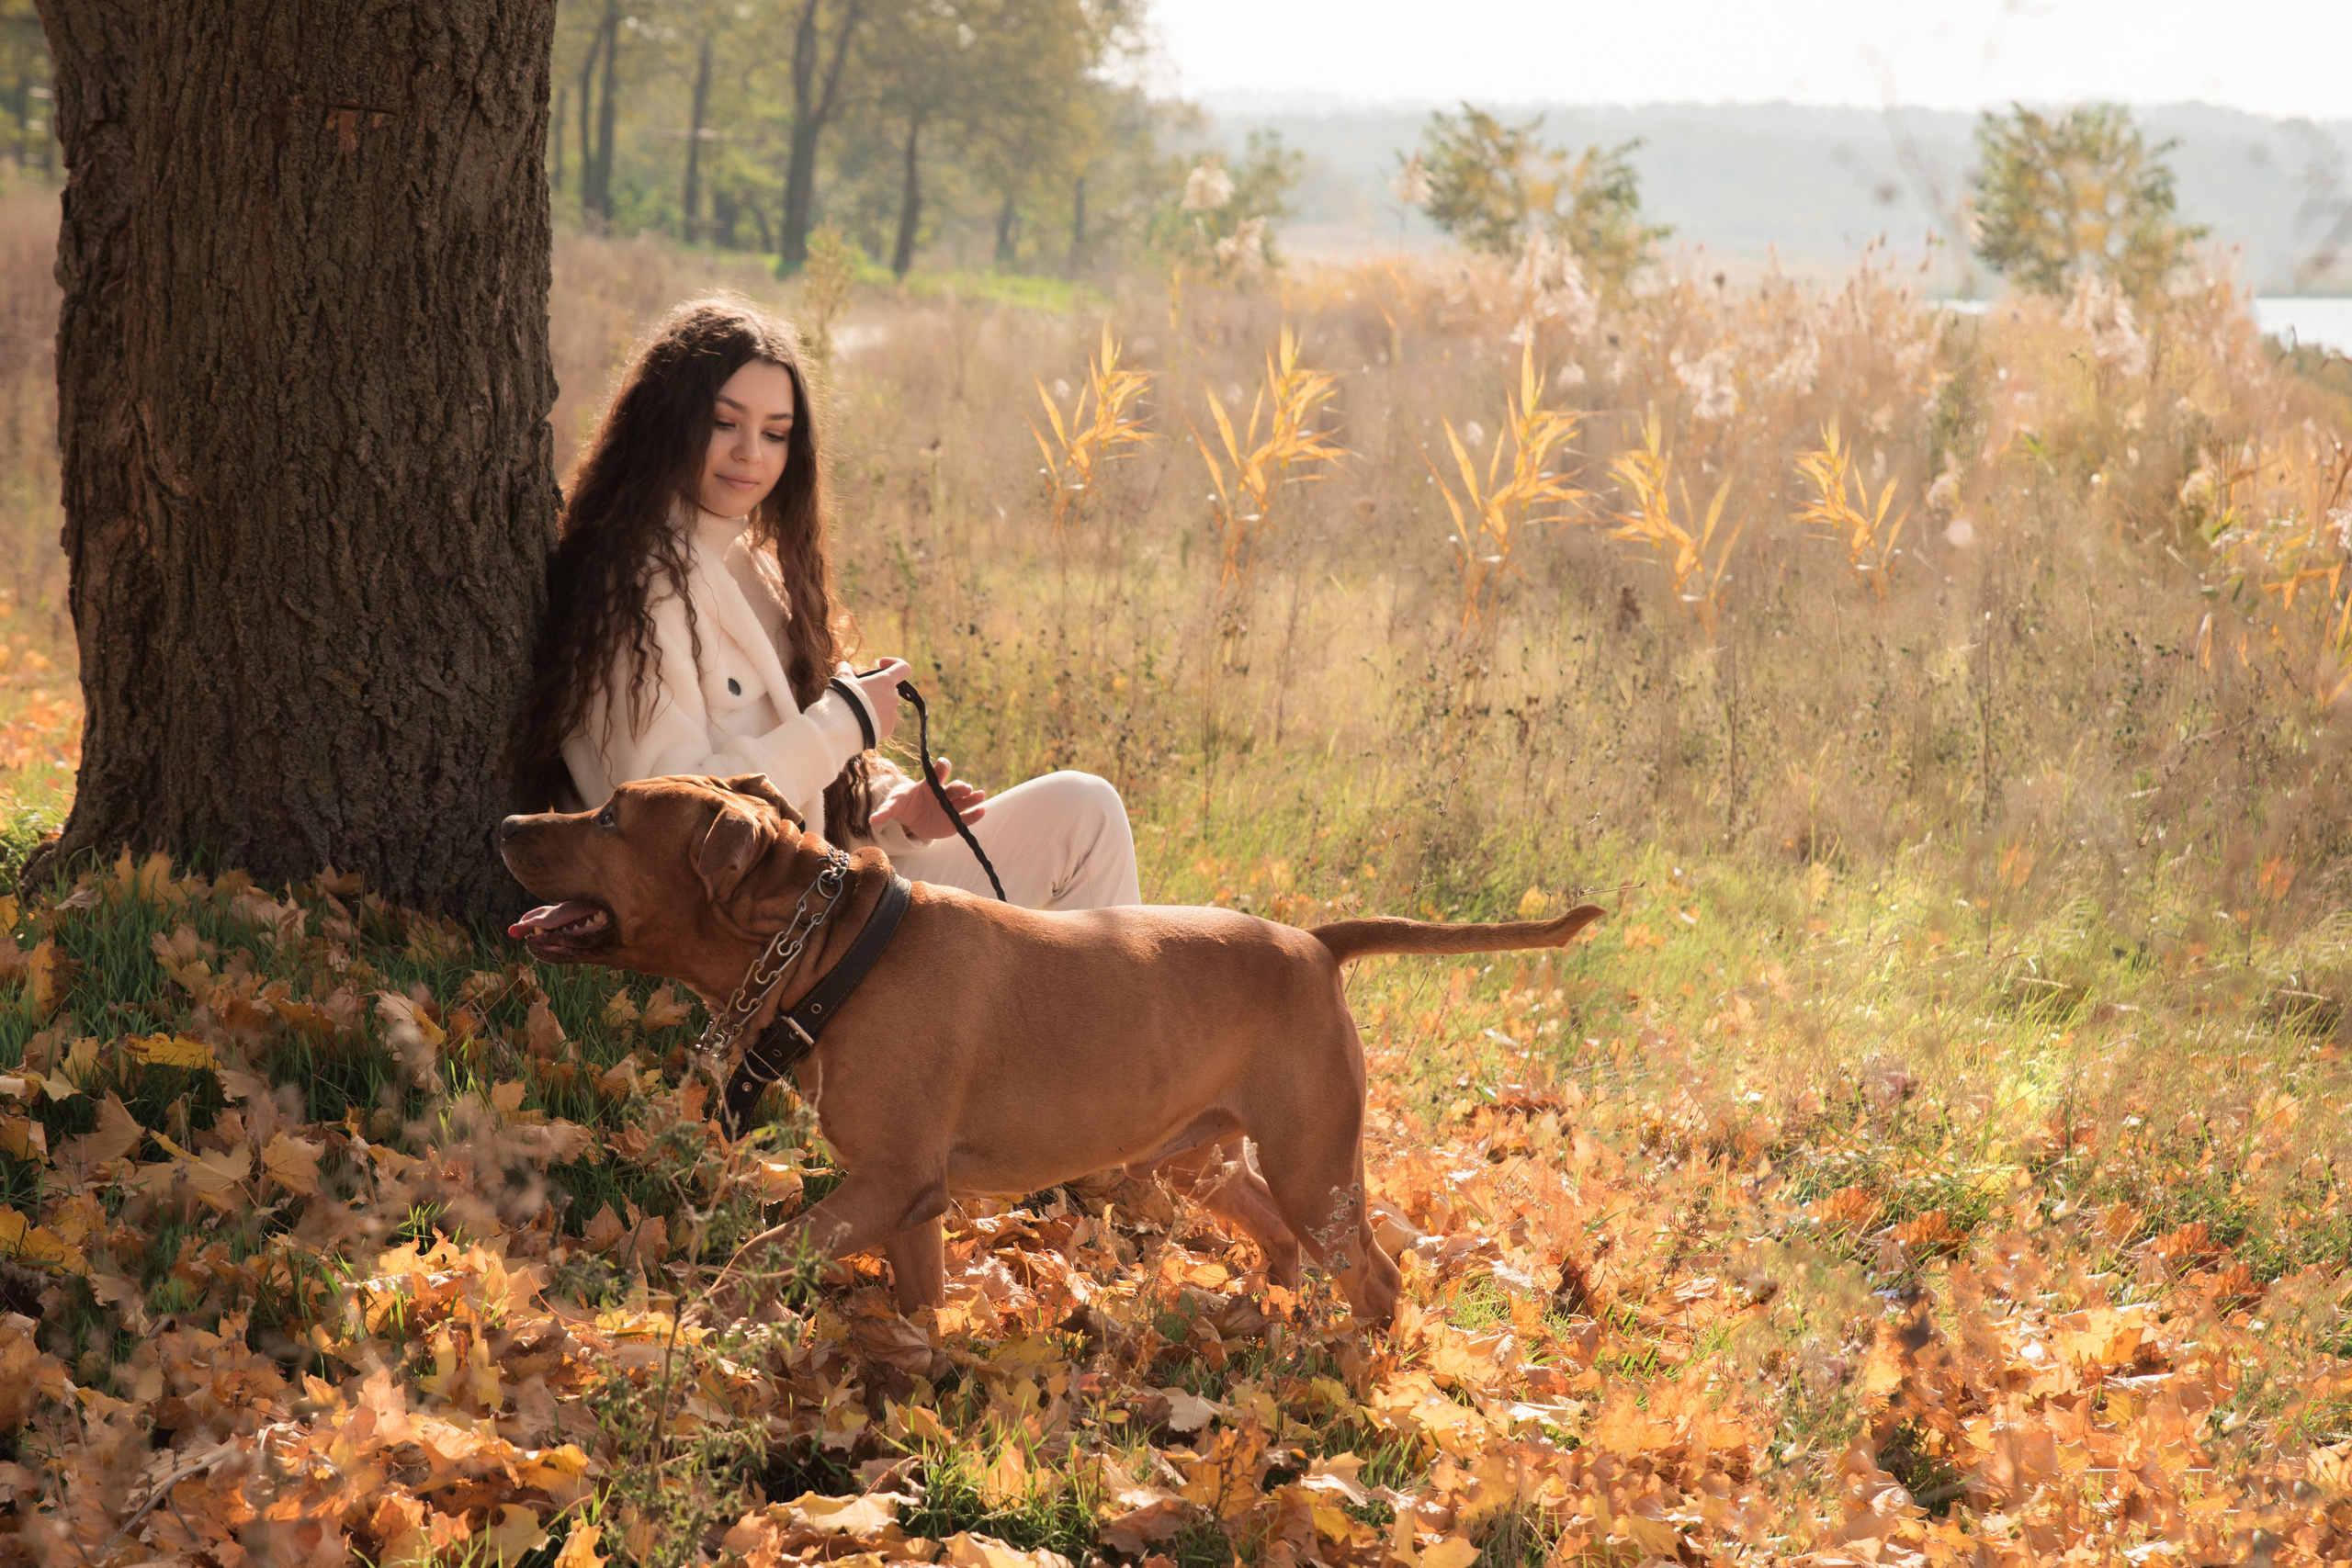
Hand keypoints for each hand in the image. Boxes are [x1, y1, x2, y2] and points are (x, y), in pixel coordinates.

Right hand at [838, 659, 908, 746]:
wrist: (842, 727)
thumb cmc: (844, 698)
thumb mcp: (841, 679)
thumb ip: (845, 669)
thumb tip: (846, 667)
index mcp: (886, 681)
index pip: (903, 667)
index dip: (894, 663)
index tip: (880, 664)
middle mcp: (893, 697)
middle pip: (890, 689)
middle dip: (878, 689)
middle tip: (860, 693)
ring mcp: (893, 714)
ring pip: (887, 706)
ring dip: (876, 705)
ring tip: (858, 711)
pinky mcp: (888, 729)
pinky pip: (884, 721)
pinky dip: (875, 720)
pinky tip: (861, 722)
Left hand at [871, 757, 988, 841]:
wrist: (913, 818)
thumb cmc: (904, 805)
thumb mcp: (894, 806)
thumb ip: (885, 811)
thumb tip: (872, 819)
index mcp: (929, 785)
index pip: (937, 773)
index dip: (941, 768)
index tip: (943, 764)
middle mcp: (943, 793)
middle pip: (954, 787)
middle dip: (960, 786)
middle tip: (966, 788)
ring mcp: (951, 806)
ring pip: (964, 800)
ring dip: (972, 798)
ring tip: (979, 796)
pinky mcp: (955, 820)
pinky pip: (966, 817)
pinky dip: (974, 814)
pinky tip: (982, 811)